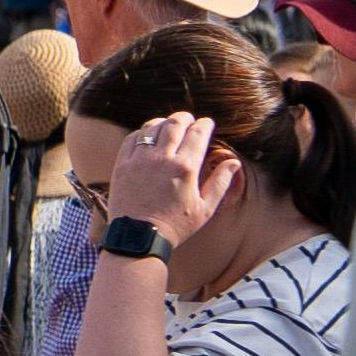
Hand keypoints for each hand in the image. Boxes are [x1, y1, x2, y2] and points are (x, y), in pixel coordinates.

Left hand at [106, 110, 230, 241]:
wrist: (139, 237)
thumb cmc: (176, 225)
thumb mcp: (206, 207)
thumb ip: (221, 181)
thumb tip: (233, 162)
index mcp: (185, 167)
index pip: (197, 134)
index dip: (204, 125)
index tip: (207, 123)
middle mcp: (162, 159)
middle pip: (174, 124)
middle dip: (185, 118)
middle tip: (189, 119)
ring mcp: (139, 160)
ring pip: (152, 127)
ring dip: (163, 122)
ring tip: (170, 125)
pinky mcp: (122, 164)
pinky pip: (132, 138)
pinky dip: (142, 132)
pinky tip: (148, 136)